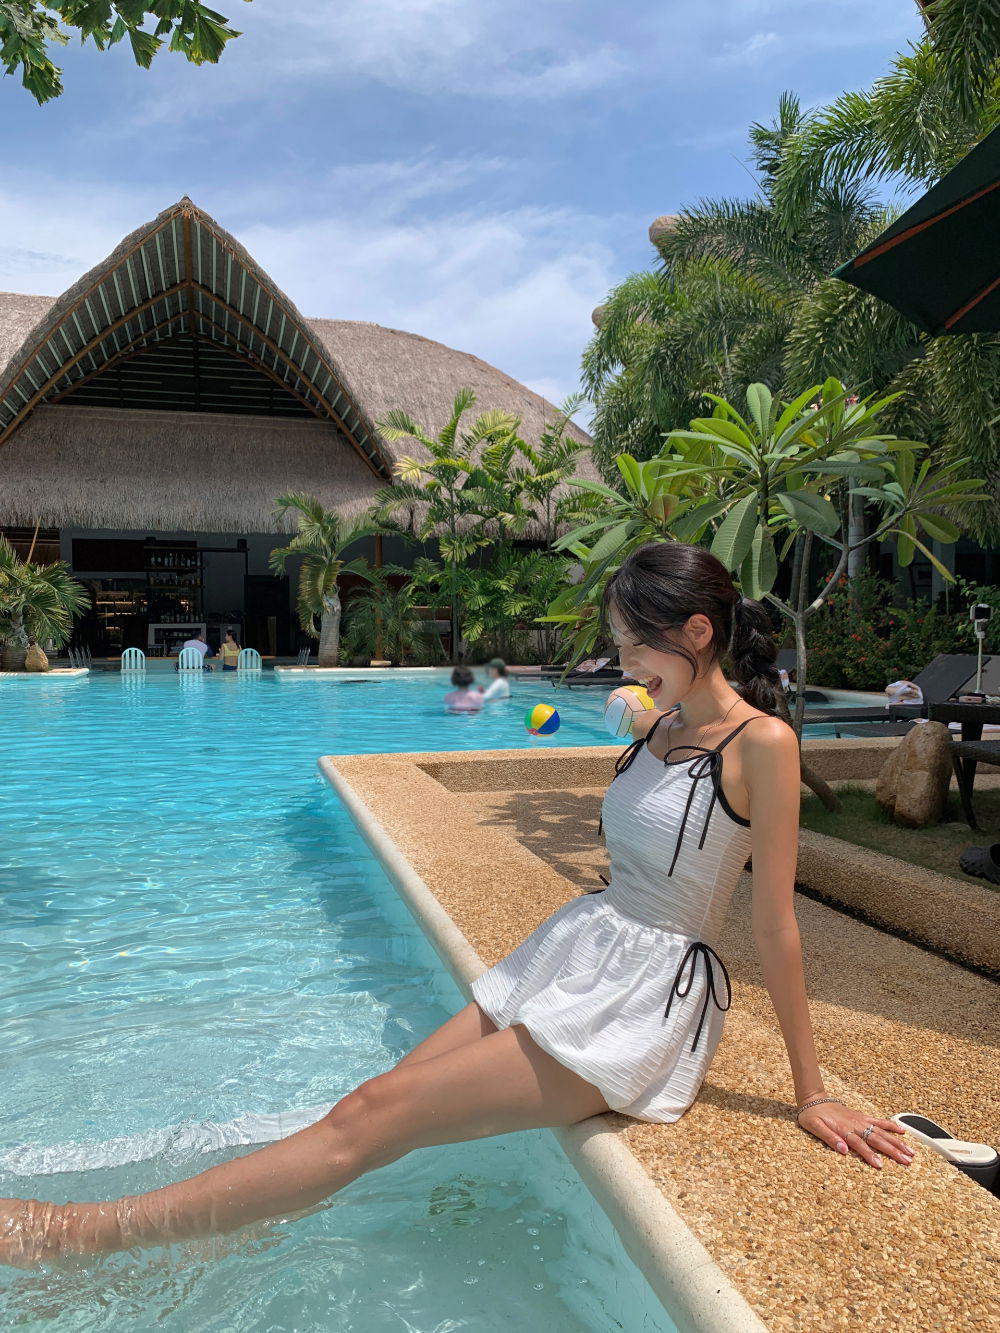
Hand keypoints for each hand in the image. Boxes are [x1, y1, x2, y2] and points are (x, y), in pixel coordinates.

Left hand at [797, 1103, 914, 1169]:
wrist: (814, 1099)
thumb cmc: (812, 1115)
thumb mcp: (815, 1128)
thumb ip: (829, 1138)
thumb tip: (843, 1150)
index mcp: (845, 1130)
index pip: (860, 1145)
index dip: (870, 1156)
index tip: (881, 1166)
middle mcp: (856, 1125)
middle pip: (877, 1140)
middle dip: (892, 1151)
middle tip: (906, 1161)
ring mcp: (861, 1120)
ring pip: (882, 1132)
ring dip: (896, 1142)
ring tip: (910, 1151)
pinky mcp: (862, 1116)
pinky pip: (879, 1121)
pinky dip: (891, 1125)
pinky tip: (902, 1131)